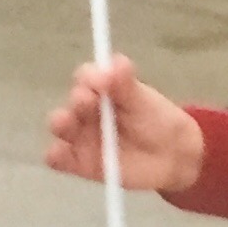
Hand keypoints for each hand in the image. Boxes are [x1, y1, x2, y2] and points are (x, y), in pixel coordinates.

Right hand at [44, 56, 204, 196]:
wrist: (171, 157)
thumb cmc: (157, 121)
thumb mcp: (144, 101)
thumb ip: (127, 84)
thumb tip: (114, 64)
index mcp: (100, 89)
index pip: (86, 77)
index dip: (90, 76)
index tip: (103, 81)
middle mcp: (86, 109)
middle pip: (73, 101)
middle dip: (78, 100)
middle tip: (88, 101)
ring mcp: (80, 136)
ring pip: (61, 126)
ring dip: (61, 122)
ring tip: (68, 122)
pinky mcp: (78, 162)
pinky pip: (58, 158)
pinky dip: (56, 155)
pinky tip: (62, 153)